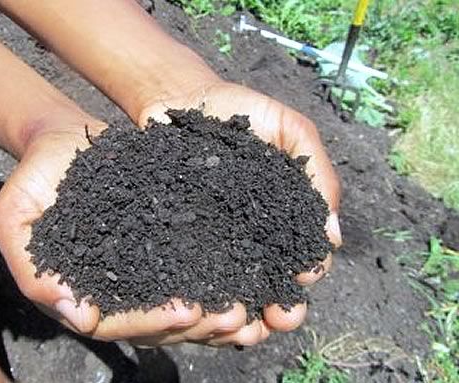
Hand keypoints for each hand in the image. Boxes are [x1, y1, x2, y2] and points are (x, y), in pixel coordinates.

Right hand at [0, 111, 242, 343]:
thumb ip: (29, 266)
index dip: (150, 323)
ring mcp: (141, 274)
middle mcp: (114, 291)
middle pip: (157, 325)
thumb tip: (76, 316)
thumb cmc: (38, 173)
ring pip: (182, 310)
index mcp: (79, 293)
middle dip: (197, 325)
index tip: (185, 311)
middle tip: (233, 316)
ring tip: (250, 311)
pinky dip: (221, 285)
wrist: (64, 141)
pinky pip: (195, 276)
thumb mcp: (14, 214)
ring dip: (216, 316)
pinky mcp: (165, 249)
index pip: (116, 324)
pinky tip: (251, 285)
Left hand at [131, 80, 341, 345]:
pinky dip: (203, 294)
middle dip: (281, 306)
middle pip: (271, 281)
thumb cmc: (239, 109)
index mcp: (283, 215)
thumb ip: (316, 172)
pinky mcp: (182, 236)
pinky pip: (194, 270)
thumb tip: (334, 234)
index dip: (308, 273)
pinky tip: (204, 308)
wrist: (181, 98)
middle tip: (278, 319)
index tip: (302, 285)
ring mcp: (216, 238)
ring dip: (244, 312)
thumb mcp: (290, 129)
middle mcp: (252, 233)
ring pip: (235, 286)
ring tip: (243, 326)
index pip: (303, 255)